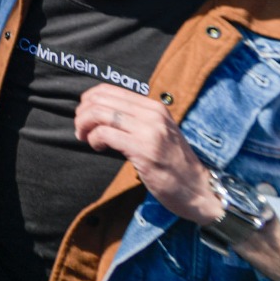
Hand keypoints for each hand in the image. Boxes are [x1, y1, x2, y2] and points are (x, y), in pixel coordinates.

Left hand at [73, 84, 219, 223]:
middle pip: (101, 99)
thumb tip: (99, 111)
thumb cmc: (174, 163)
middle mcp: (152, 114)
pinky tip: (97, 147)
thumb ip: (135, 119)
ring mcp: (149, 130)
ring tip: (85, 137)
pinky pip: (105, 134)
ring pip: (99, 114)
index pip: (110, 90)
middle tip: (80, 128)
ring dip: (84, 125)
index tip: (84, 115)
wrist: (199, 189)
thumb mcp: (158, 132)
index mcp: (154, 107)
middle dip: (82, 113)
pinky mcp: (144, 149)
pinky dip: (93, 139)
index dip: (88, 100)